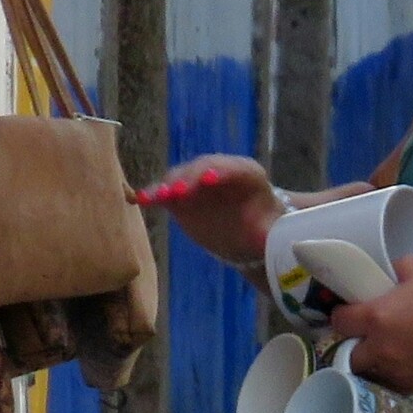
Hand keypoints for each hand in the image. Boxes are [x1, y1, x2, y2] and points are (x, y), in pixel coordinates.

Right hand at [135, 155, 289, 266]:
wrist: (247, 234)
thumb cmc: (263, 229)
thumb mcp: (271, 230)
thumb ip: (269, 232)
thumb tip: (270, 244)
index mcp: (247, 173)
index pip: (234, 168)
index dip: (222, 171)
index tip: (210, 178)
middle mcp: (219, 171)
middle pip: (202, 167)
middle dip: (191, 178)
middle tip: (180, 191)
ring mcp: (196, 181)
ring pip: (180, 177)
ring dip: (169, 186)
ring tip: (158, 197)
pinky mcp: (179, 196)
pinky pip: (165, 192)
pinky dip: (154, 195)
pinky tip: (142, 200)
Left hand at [323, 249, 412, 396]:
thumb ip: (392, 271)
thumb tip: (384, 278)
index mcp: (376, 316)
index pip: (338, 322)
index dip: (342, 314)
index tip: (350, 312)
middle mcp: (381, 348)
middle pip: (347, 356)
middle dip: (353, 345)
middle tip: (365, 335)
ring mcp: (398, 371)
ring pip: (368, 374)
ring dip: (370, 364)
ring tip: (382, 352)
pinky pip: (390, 384)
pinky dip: (391, 376)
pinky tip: (401, 364)